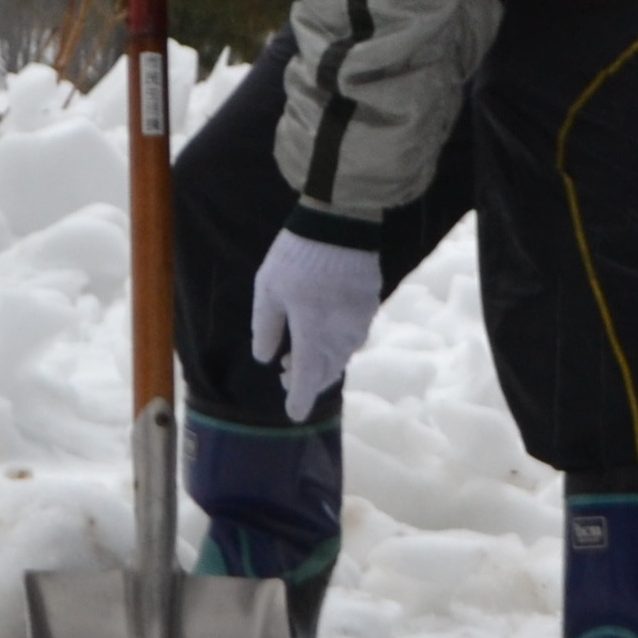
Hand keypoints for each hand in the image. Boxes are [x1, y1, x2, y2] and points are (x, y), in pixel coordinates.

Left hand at [248, 229, 384, 421]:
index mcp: (313, 335)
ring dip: (324, 361)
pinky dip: (338, 341)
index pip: (307, 379)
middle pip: (328, 372)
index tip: (294, 414)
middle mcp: (341, 335)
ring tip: (302, 351)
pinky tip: (326, 329)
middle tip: (287, 375)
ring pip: (343, 355)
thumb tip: (266, 358)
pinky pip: (354, 334)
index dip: (299, 399)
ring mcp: (360, 321)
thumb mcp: (268, 291)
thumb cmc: (296, 257)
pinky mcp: (370, 304)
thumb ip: (266, 328)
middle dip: (309, 380)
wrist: (340, 224)